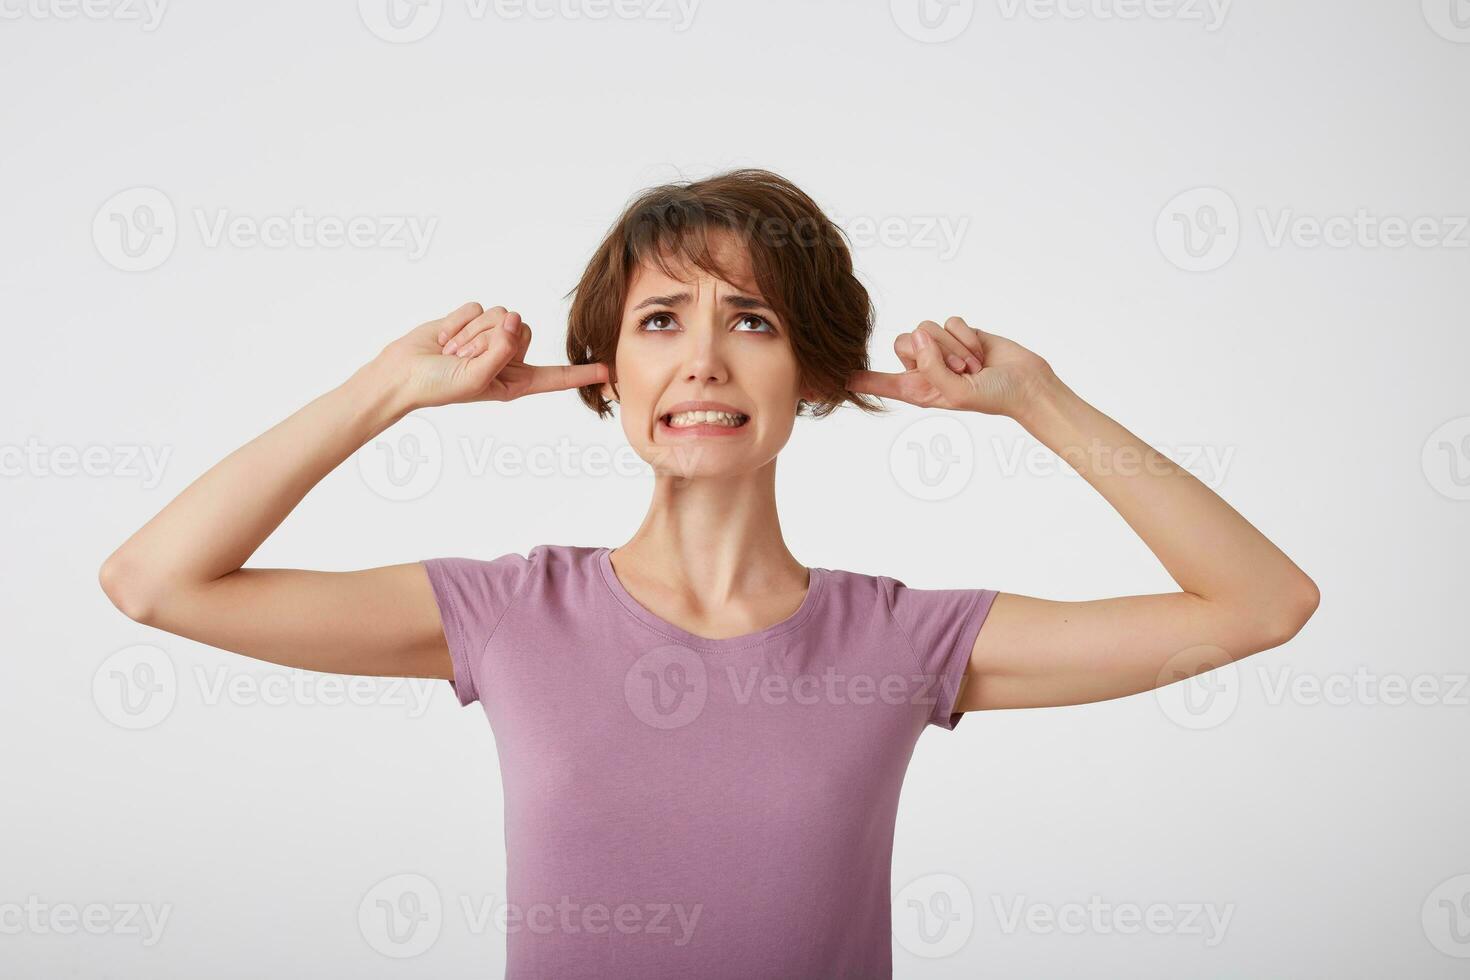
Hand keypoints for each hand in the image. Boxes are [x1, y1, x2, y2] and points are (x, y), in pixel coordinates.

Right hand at [376, 301, 608, 411]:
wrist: (401, 373)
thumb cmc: (438, 387)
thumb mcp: (478, 378)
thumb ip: (502, 350)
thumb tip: (514, 318)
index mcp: (515, 381)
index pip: (555, 377)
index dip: (580, 373)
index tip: (607, 370)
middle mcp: (507, 357)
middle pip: (524, 330)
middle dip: (491, 339)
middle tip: (465, 357)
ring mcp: (490, 337)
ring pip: (501, 315)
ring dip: (472, 331)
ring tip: (452, 349)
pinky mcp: (472, 319)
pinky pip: (478, 307)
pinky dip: (459, 320)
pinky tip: (445, 336)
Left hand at [848, 317, 1053, 418]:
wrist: (1026, 384)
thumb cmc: (993, 397)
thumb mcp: (956, 393)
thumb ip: (932, 368)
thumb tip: (918, 335)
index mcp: (916, 389)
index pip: (879, 382)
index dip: (856, 378)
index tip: (831, 377)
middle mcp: (924, 367)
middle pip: (903, 342)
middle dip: (934, 353)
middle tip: (960, 371)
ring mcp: (940, 348)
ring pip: (928, 328)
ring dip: (956, 347)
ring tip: (974, 366)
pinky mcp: (958, 332)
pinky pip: (952, 321)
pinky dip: (968, 337)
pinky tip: (982, 352)